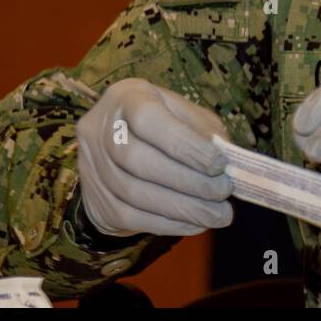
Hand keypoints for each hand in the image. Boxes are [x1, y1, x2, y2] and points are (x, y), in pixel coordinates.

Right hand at [76, 77, 233, 236]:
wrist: (119, 145)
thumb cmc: (165, 124)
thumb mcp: (187, 114)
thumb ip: (206, 132)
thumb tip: (228, 162)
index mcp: (127, 97)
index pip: (149, 120)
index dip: (185, 145)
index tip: (220, 164)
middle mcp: (101, 129)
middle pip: (139, 160)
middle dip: (188, 181)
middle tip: (223, 192)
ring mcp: (92, 165)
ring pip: (134, 193)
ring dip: (183, 208)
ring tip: (218, 214)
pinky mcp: (96, 198)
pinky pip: (130, 217)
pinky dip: (168, 223)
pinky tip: (196, 223)